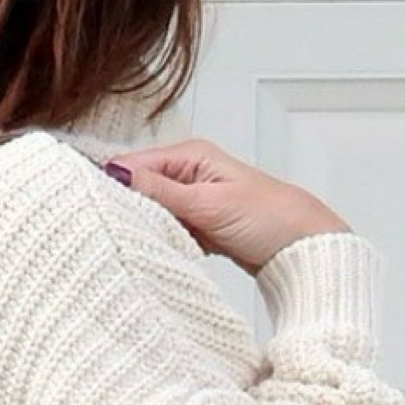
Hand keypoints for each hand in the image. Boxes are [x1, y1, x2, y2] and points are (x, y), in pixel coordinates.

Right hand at [102, 137, 350, 275]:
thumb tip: (118, 175)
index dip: (113, 185)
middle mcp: (188, 172)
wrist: (303, 247)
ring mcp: (193, 199)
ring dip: (148, 227)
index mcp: (191, 155)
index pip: (134, 163)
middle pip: (139, 187)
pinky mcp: (199, 223)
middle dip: (129, 208)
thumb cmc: (269, 217)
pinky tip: (166, 250)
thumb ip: (161, 192)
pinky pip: (169, 229)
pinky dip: (165, 240)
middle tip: (120, 230)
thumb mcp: (208, 204)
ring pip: (152, 211)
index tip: (100, 209)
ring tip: (145, 241)